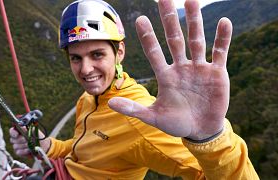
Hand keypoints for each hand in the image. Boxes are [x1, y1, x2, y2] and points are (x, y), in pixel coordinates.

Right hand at [9, 127, 50, 156]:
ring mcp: (16, 145)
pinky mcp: (18, 152)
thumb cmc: (38, 137)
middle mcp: (16, 138)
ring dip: (24, 145)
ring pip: (16, 146)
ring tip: (31, 145)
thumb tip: (21, 126)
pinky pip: (19, 152)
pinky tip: (29, 150)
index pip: (12, 131)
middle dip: (21, 140)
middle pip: (13, 139)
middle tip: (27, 140)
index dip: (13, 133)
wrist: (43, 146)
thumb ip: (27, 128)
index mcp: (19, 131)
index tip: (17, 134)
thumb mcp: (35, 131)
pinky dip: (25, 151)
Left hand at [108, 0, 231, 139]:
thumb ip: (134, 109)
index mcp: (165, 76)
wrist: (200, 130)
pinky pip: (220, 52)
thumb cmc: (176, 123)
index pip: (154, 52)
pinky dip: (223, 38)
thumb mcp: (153, 117)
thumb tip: (110, 103)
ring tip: (191, 0)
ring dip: (194, 21)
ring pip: (196, 40)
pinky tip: (223, 22)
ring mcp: (199, 68)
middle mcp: (181, 67)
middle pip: (175, 39)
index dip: (148, 37)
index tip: (140, 19)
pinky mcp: (216, 73)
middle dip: (169, 20)